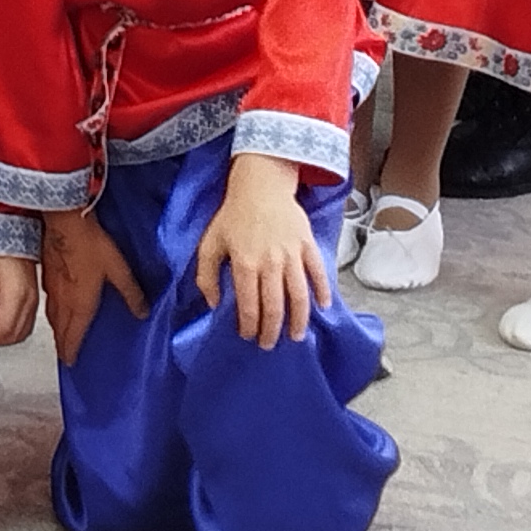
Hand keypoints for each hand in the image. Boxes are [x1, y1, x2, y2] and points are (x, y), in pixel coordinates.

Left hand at [0, 251, 40, 348]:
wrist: (12, 235)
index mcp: (16, 296)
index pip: (3, 330)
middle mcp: (29, 302)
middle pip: (13, 336)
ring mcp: (33, 302)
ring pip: (21, 334)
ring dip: (1, 337)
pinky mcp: (33, 300)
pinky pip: (25, 325)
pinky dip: (10, 330)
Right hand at [39, 208, 148, 364]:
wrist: (64, 219)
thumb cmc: (91, 244)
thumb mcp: (119, 269)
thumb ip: (131, 292)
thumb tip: (142, 312)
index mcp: (80, 302)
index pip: (74, 333)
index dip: (72, 349)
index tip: (70, 362)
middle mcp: (63, 298)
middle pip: (59, 327)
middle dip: (62, 343)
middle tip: (64, 354)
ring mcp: (52, 285)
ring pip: (52, 314)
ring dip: (56, 328)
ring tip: (59, 335)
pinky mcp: (47, 272)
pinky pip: (49, 299)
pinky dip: (52, 310)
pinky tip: (56, 305)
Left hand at [191, 155, 325, 349]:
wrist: (260, 186)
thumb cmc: (233, 216)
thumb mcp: (209, 243)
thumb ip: (207, 275)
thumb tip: (213, 304)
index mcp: (245, 263)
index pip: (249, 304)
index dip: (249, 325)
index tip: (248, 336)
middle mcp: (270, 262)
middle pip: (275, 305)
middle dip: (272, 330)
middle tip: (270, 344)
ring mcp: (292, 254)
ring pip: (299, 295)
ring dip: (299, 319)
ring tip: (296, 335)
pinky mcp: (307, 245)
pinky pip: (318, 272)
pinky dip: (323, 291)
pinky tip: (323, 306)